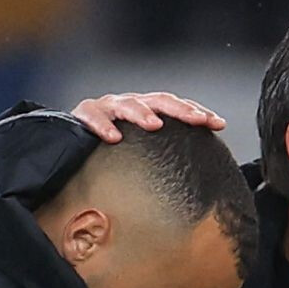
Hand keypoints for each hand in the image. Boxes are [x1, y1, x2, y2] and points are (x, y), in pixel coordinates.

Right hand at [69, 92, 225, 143]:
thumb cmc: (111, 150)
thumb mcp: (140, 150)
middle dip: (180, 109)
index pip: (177, 106)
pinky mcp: (85, 113)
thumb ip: (161, 157)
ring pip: (128, 104)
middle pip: (160, 100)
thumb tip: (198, 186)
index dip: (197, 112)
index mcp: (148, 110)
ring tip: (156, 125)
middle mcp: (131, 103)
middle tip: (198, 120)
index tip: (219, 124)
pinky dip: (103, 126)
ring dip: (142, 113)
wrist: (69, 137)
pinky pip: (94, 117)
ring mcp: (108, 106)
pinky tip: (114, 138)